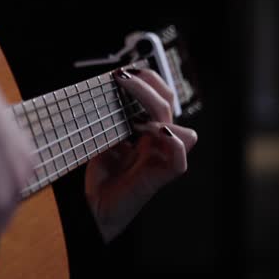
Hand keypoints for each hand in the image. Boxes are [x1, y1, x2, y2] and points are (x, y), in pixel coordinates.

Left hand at [84, 68, 196, 241]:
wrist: (95, 207)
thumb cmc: (101, 175)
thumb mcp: (103, 137)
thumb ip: (110, 117)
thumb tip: (103, 88)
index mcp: (147, 129)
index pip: (159, 96)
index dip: (148, 81)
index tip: (123, 71)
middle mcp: (158, 141)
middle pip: (169, 104)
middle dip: (149, 86)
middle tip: (123, 77)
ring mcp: (162, 158)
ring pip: (183, 130)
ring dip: (159, 114)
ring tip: (133, 114)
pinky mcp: (161, 176)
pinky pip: (179, 157)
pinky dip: (172, 142)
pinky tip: (154, 133)